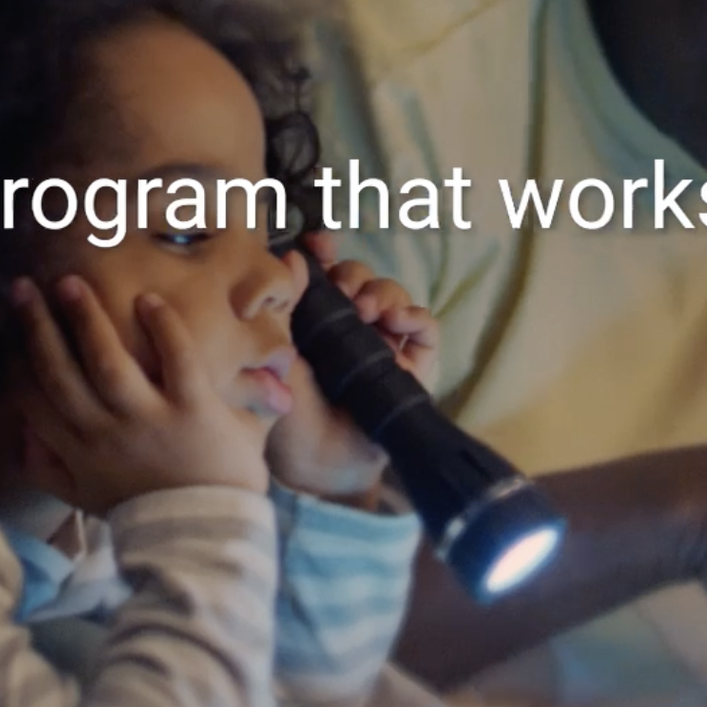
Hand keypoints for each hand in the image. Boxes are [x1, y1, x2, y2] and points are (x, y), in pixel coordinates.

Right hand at [11, 275, 271, 510]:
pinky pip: (176, 361)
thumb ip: (51, 470)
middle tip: (22, 286)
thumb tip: (21, 439)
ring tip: (70, 283)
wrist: (203, 540)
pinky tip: (148, 299)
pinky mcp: (193, 410)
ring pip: (108, 363)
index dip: (10, 355)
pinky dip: (163, 329)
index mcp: (77, 452)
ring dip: (86, 321)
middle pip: (60, 373)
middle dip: (36, 327)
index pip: (31, 397)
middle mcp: (105, 433)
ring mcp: (148, 420)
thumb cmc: (146, 512)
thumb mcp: (86, 499)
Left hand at [265, 236, 436, 504]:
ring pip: (392, 295)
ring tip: (367, 310)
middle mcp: (351, 327)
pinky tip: (399, 320)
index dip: (325, 252)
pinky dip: (415, 315)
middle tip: (343, 291)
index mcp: (315, 320)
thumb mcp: (282, 355)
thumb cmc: (292, 414)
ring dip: (381, 292)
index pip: (325, 273)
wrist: (320, 463)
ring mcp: (384, 344)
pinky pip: (424, 327)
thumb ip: (289, 306)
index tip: (320, 243)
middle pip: (361, 278)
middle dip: (353, 274)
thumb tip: (295, 257)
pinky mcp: (412, 364)